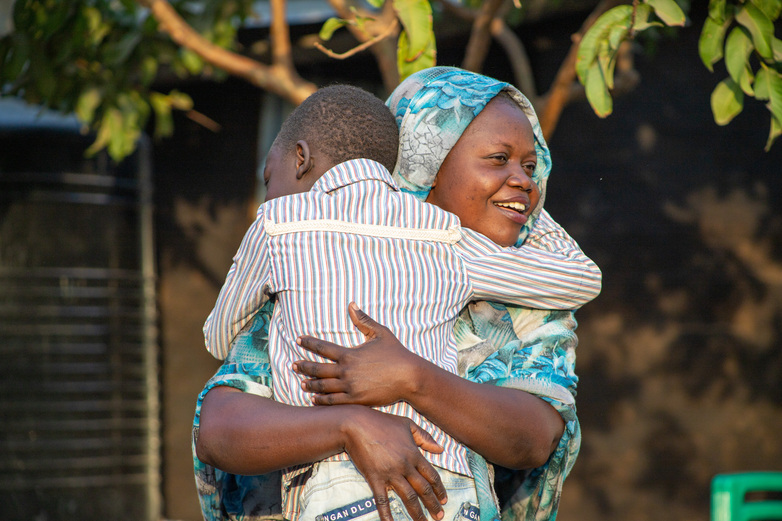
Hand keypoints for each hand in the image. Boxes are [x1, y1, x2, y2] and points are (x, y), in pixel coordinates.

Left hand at [293, 303, 425, 405]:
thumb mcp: (380, 333)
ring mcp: (350, 387)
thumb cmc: (396, 353)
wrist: (409, 377)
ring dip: (310, 384)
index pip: (323, 347)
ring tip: (302, 383)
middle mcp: (346, 371)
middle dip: (304, 366)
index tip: (299, 339)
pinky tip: (314, 399)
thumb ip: (363, 320)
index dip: (309, 343)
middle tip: (294, 365)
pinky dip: (321, 400)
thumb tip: (352, 304)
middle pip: (318, 369)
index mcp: (350, 354)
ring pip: (323, 387)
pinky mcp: (356, 400)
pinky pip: (333, 401)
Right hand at [342, 406, 447, 520]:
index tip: (444, 500)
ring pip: (408, 497)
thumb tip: (440, 449)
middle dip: (433, 505)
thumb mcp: (407, 424)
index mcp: (413, 453)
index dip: (439, 489)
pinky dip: (387, 514)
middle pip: (423, 489)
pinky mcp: (375, 478)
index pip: (431, 475)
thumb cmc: (382, 422)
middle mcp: (405, 466)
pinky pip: (382, 500)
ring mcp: (390, 473)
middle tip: (439, 517)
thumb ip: (425, 436)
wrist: (356, 424)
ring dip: (417, 513)